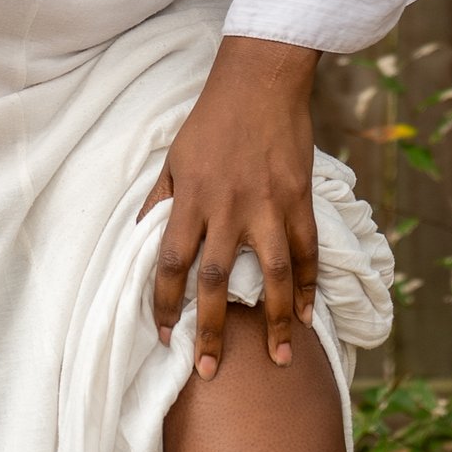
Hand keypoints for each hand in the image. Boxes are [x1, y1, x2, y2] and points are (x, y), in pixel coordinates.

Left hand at [147, 35, 320, 375]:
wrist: (260, 80)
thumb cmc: (212, 120)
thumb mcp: (174, 158)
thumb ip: (160, 199)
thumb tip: (141, 234)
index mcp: (191, 199)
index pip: (170, 263)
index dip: (163, 303)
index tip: (163, 335)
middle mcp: (228, 208)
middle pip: (216, 281)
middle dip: (211, 330)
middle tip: (209, 371)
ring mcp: (268, 205)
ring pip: (273, 275)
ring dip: (275, 320)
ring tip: (280, 359)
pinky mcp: (299, 198)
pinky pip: (307, 250)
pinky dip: (310, 285)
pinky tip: (308, 314)